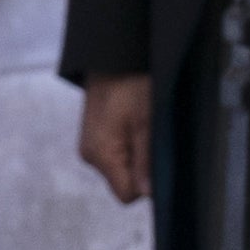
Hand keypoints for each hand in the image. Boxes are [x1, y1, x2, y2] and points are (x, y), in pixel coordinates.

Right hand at [78, 73, 152, 204]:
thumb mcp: (146, 121)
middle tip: (150, 134)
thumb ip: (146, 160)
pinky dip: (129, 144)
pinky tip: (133, 122)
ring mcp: (91, 147)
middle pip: (124, 182)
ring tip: (141, 124)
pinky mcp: (95, 137)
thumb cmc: (130, 83)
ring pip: (122, 167)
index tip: (158, 158)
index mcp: (101, 155)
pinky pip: (117, 153)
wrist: (111, 55)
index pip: (127, 194)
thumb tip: (148, 194)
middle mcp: (91, 156)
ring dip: (137, 153)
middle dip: (142, 166)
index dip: (147, 183)